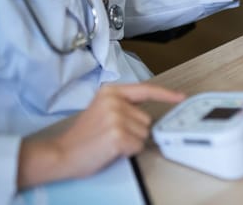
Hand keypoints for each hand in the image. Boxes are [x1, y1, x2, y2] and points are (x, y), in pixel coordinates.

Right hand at [18, 82, 184, 187]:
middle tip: (111, 135)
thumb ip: (123, 106)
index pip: (145, 89)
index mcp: (110, 92)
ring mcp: (117, 117)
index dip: (166, 94)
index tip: (180, 97)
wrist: (62, 153)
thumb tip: (145, 113)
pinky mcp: (118, 135)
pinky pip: (137, 146)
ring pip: (144, 134)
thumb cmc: (82, 137)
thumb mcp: (101, 110)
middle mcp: (114, 101)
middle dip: (134, 130)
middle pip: (147, 119)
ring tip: (109, 142)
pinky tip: (110, 149)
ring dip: (131, 142)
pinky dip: (127, 152)